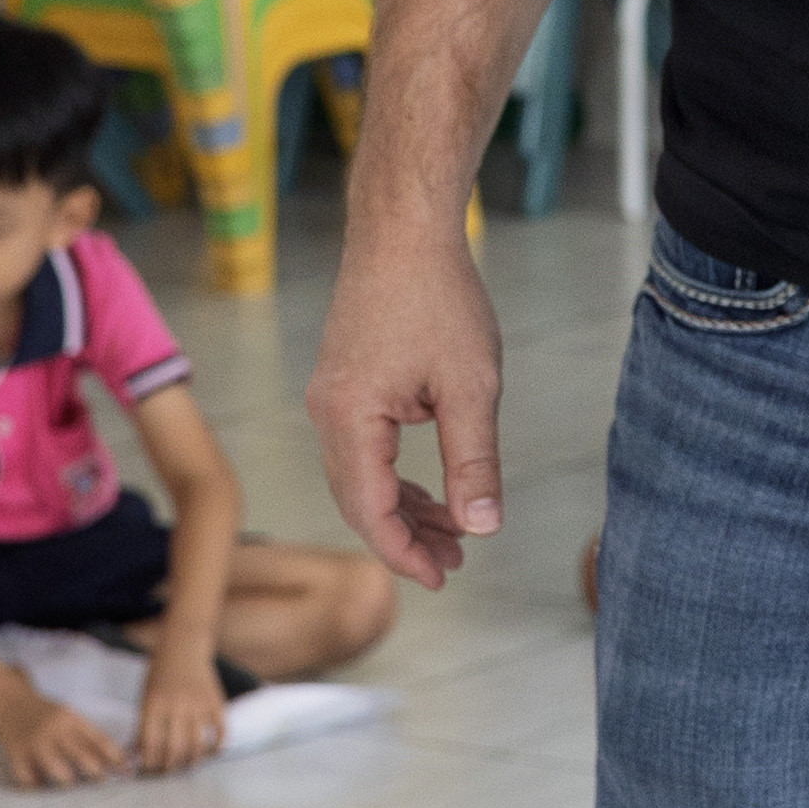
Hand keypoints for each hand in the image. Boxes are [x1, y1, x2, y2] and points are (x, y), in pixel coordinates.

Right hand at [0, 697, 129, 790]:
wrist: (8, 701)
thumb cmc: (45, 713)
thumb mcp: (68, 716)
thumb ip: (89, 735)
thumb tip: (117, 760)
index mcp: (70, 719)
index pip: (98, 740)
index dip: (114, 757)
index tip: (125, 770)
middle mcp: (54, 730)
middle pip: (81, 756)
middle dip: (96, 772)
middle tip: (103, 782)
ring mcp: (34, 742)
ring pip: (57, 770)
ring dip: (68, 781)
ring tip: (72, 787)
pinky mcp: (15, 754)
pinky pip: (29, 778)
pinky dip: (37, 785)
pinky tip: (42, 787)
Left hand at [132, 631, 231, 774]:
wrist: (184, 647)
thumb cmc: (160, 674)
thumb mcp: (145, 696)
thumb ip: (143, 724)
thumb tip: (137, 754)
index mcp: (154, 703)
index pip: (150, 743)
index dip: (148, 762)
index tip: (148, 770)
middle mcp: (177, 705)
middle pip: (174, 748)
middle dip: (169, 767)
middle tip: (167, 771)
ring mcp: (199, 704)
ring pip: (197, 744)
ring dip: (191, 761)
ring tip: (186, 765)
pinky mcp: (216, 702)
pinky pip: (220, 730)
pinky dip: (217, 745)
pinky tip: (211, 752)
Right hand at [308, 197, 507, 587]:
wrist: (403, 229)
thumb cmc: (437, 296)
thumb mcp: (470, 387)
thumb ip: (474, 462)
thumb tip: (482, 527)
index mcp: (350, 418)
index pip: (370, 510)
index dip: (405, 553)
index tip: (442, 577)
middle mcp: (326, 413)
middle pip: (358, 499)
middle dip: (406, 536)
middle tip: (454, 562)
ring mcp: (330, 397)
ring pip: (360, 476)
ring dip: (403, 507)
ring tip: (452, 533)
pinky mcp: (342, 383)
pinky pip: (362, 448)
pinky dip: (395, 475)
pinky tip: (431, 489)